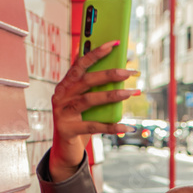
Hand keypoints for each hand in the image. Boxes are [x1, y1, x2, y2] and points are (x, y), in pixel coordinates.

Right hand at [50, 42, 138, 180]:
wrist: (64, 149)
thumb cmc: (78, 121)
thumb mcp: (83, 102)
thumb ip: (92, 86)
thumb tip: (112, 67)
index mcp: (65, 85)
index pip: (81, 63)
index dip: (97, 52)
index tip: (115, 43)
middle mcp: (61, 96)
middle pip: (87, 81)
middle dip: (110, 74)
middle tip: (130, 72)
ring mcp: (62, 113)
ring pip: (89, 101)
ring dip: (113, 96)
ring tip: (131, 93)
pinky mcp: (67, 130)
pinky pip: (93, 127)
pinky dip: (112, 127)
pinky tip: (127, 127)